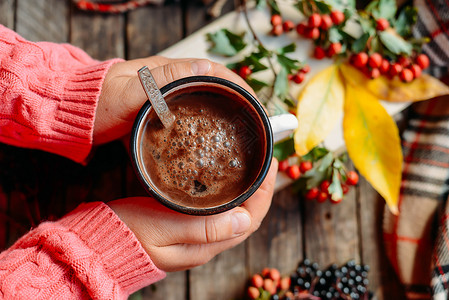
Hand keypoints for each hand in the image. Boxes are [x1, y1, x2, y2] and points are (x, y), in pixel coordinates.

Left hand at [94, 56, 250, 144]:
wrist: (73, 114)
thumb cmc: (97, 103)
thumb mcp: (128, 91)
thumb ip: (160, 80)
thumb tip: (204, 66)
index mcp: (169, 71)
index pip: (216, 72)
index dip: (240, 87)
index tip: (255, 106)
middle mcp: (172, 82)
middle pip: (216, 89)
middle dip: (239, 103)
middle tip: (253, 127)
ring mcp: (167, 99)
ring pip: (206, 103)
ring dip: (225, 115)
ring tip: (240, 137)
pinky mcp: (161, 114)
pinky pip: (192, 116)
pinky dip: (207, 126)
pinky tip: (211, 143)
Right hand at [108, 159, 277, 271]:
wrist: (101, 246)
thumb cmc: (128, 233)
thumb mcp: (164, 227)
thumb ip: (204, 226)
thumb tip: (245, 220)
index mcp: (205, 245)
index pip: (250, 220)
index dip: (265, 192)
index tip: (271, 164)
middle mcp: (206, 244)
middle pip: (247, 217)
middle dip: (261, 189)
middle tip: (265, 160)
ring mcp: (197, 238)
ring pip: (234, 215)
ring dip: (247, 192)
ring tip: (252, 167)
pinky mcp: (187, 229)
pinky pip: (219, 213)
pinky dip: (230, 196)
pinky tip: (226, 181)